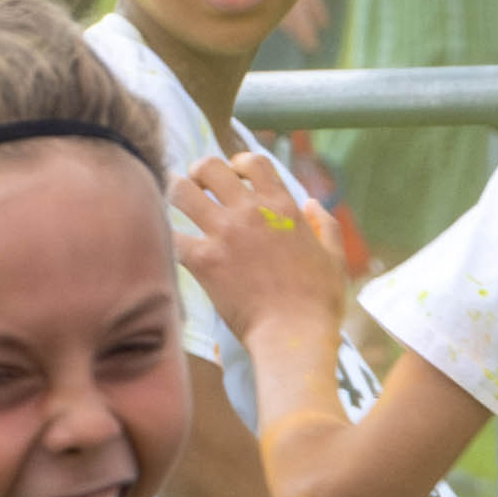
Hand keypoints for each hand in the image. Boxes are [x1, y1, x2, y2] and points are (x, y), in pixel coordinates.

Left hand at [172, 148, 359, 349]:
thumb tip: (313, 205)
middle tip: (193, 183)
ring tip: (169, 201)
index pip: (254, 162)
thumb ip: (326, 226)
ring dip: (173, 192)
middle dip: (198, 171)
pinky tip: (163, 240)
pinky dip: (164, 236)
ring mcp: (225, 234)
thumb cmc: (318, 302)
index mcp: (283, 207)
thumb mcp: (334, 258)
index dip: (238, 162)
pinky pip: (171, 236)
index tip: (232, 173)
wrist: (294, 335)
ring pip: (182, 192)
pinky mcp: (204, 261)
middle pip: (210, 167)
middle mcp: (252, 212)